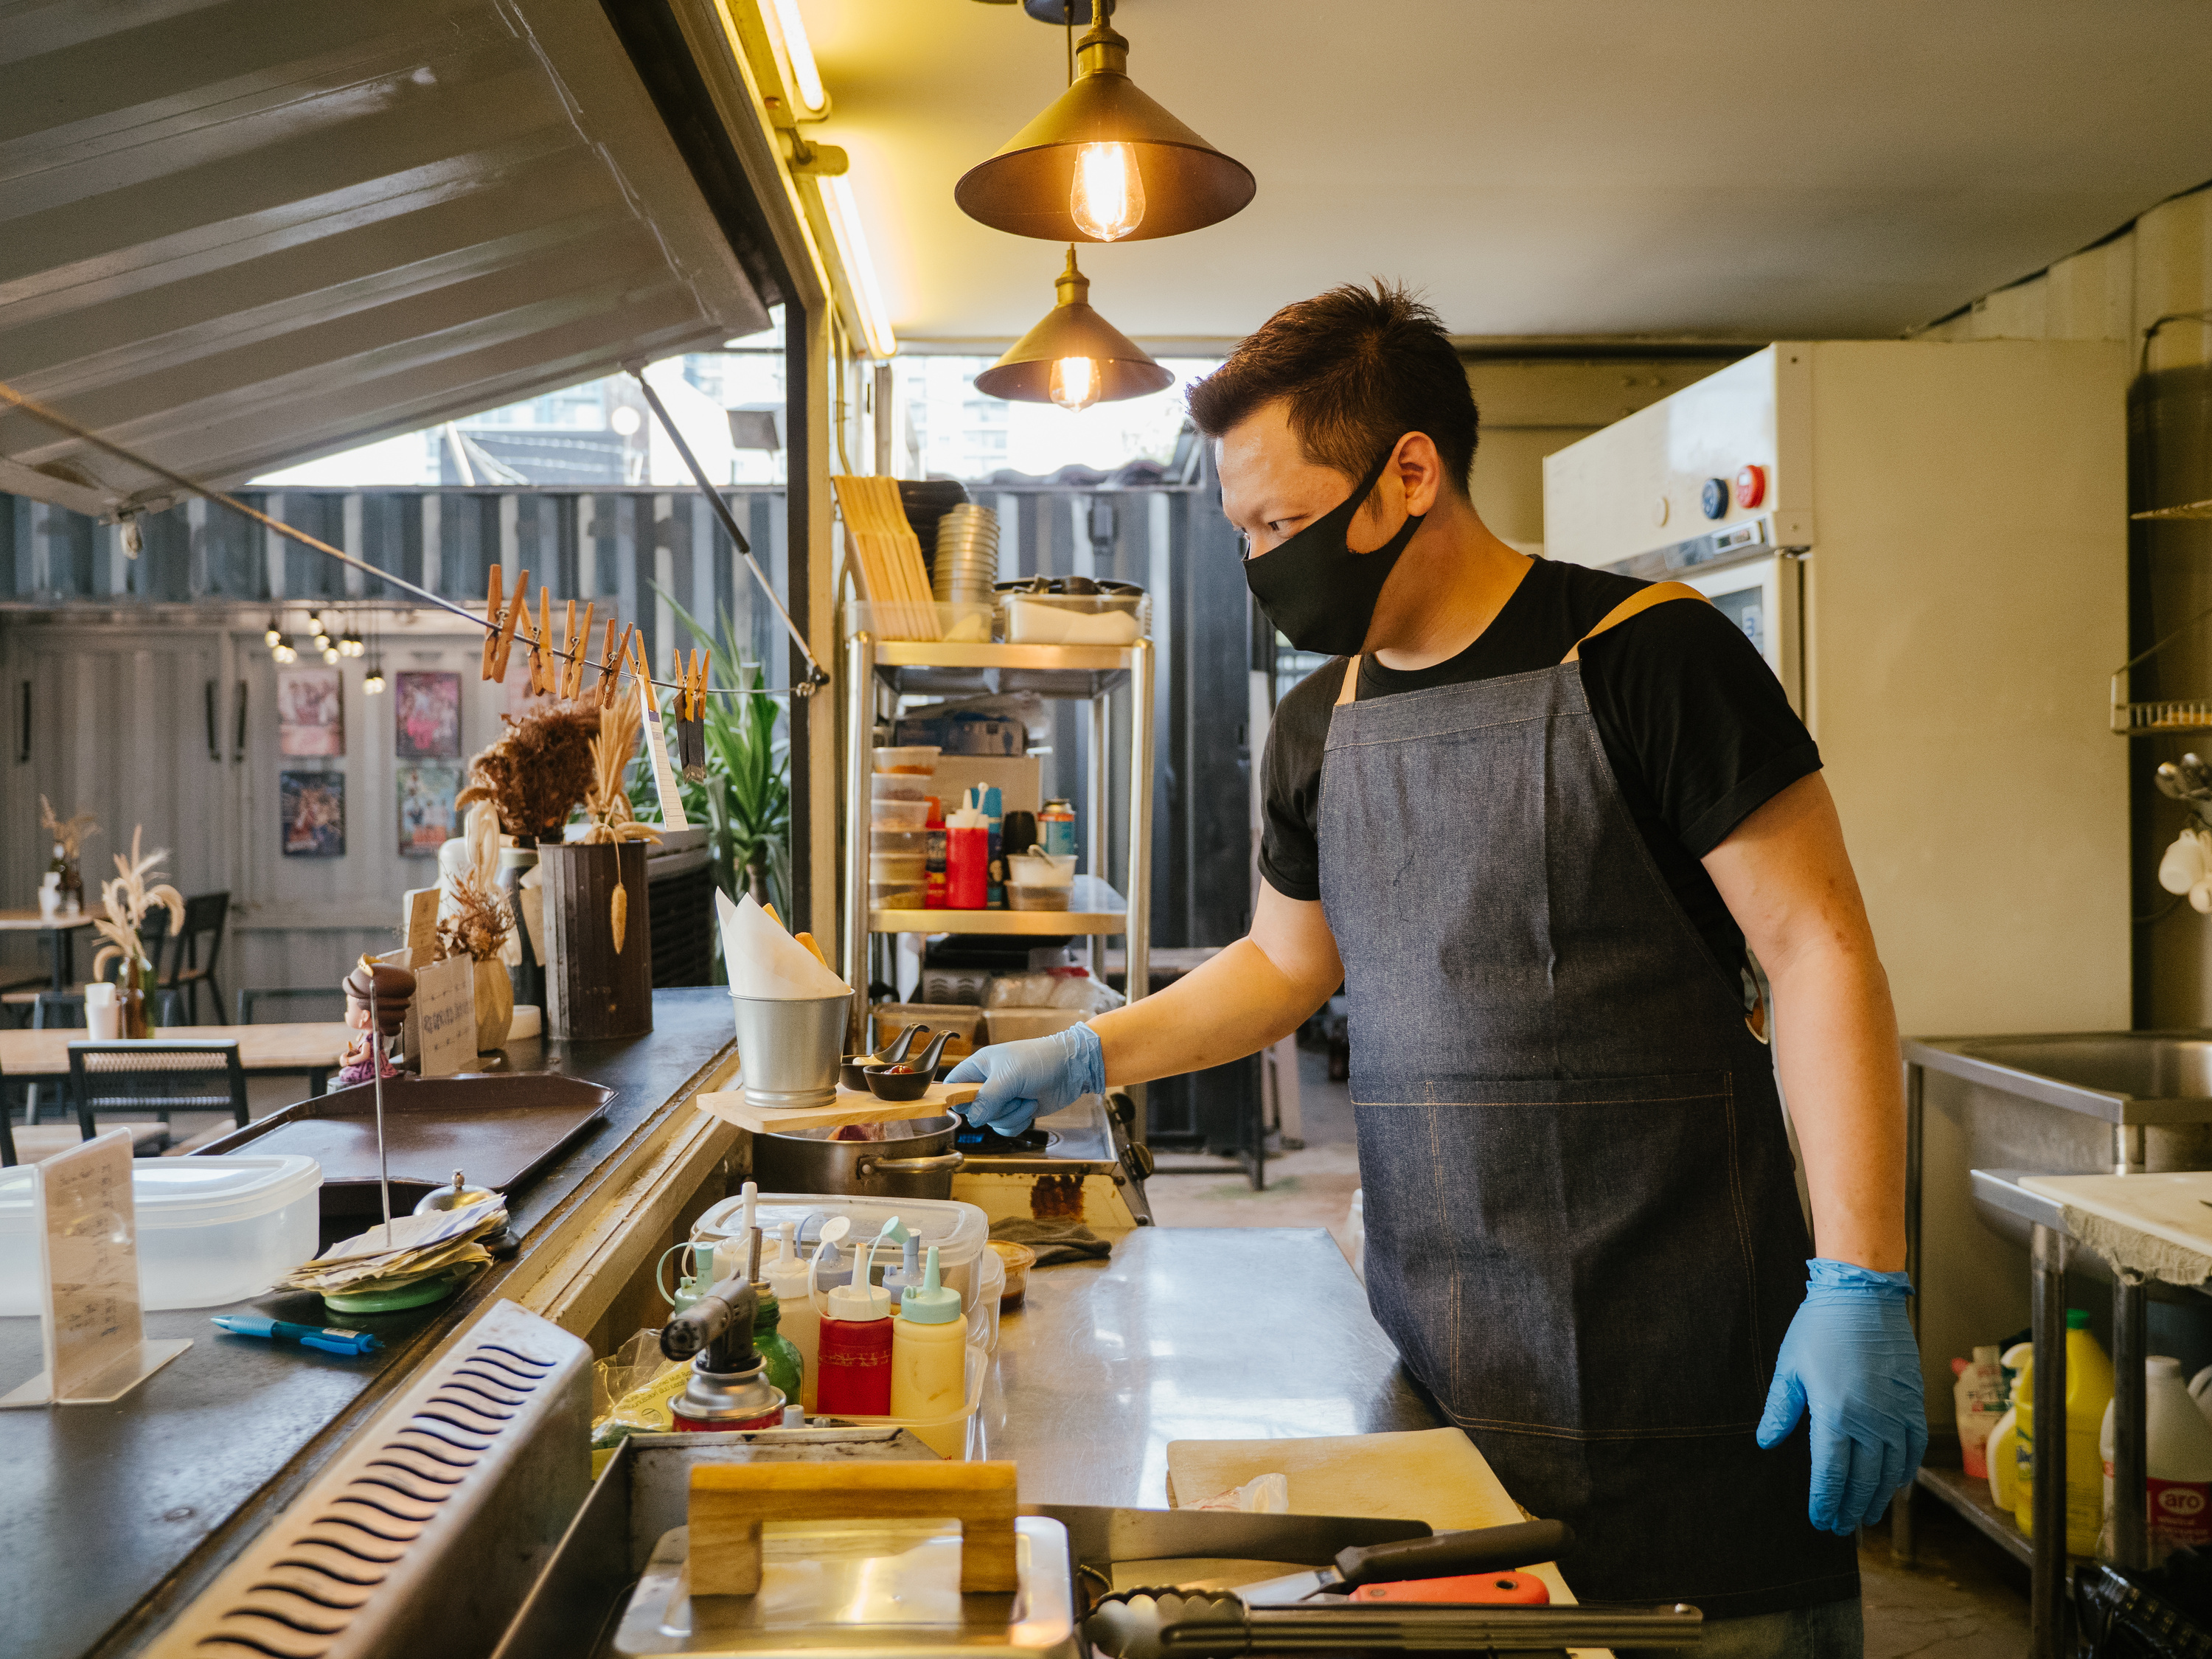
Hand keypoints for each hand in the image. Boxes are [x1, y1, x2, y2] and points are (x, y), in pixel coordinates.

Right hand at [945, 1024, 1104, 1135]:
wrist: (1071, 1067)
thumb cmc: (1039, 1060)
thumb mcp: (1009, 1076)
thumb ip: (987, 1099)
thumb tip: (974, 1120)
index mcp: (979, 1067)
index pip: (952, 1086)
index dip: (954, 1099)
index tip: (967, 1107)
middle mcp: (988, 1084)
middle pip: (974, 1111)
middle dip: (995, 1110)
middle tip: (1011, 1095)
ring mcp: (1003, 1099)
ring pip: (992, 1122)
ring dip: (1012, 1115)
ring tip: (1027, 1097)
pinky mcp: (1016, 1111)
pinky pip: (1006, 1128)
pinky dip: (1020, 1121)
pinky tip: (1031, 1106)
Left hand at [1756, 1258, 1927, 1533]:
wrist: (1862, 1296)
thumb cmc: (1820, 1327)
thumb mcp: (1789, 1367)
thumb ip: (1780, 1409)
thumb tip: (1766, 1441)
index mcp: (1834, 1413)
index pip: (1830, 1473)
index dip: (1825, 1501)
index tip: (1820, 1520)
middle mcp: (1869, 1420)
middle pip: (1862, 1480)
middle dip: (1850, 1508)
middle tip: (1841, 1528)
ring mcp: (1895, 1413)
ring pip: (1890, 1471)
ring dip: (1878, 1497)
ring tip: (1867, 1516)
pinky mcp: (1913, 1403)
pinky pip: (1913, 1448)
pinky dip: (1905, 1471)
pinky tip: (1896, 1484)